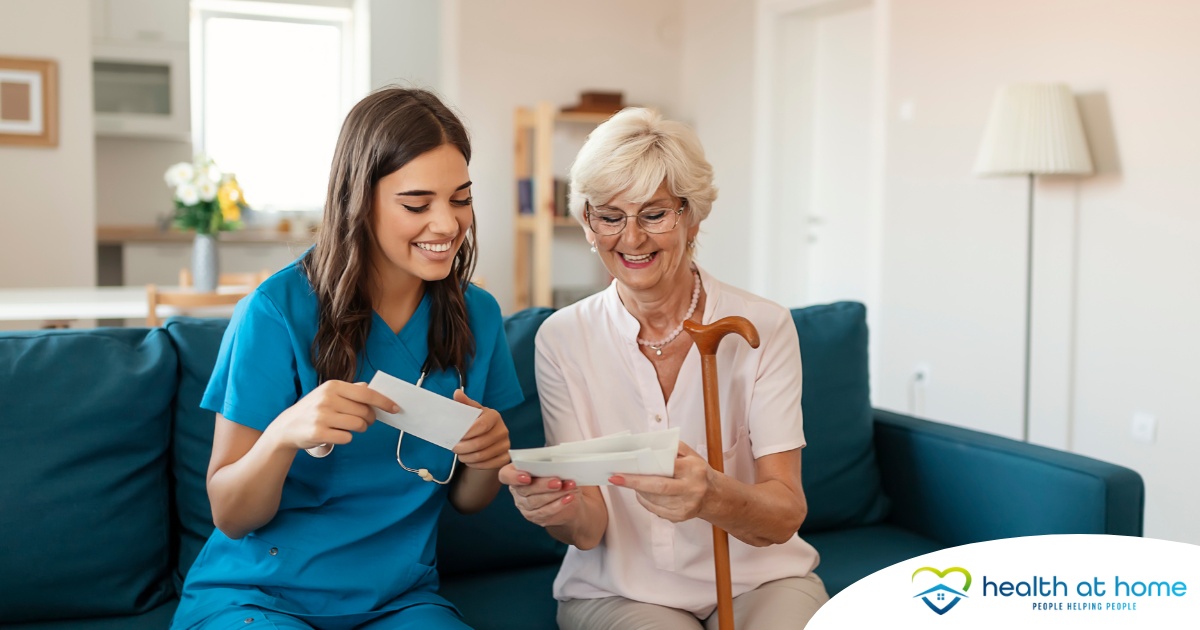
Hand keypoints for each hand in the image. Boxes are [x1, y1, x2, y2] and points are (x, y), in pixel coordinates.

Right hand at [269, 381, 395, 450]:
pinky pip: (347, 438)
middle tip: (364, 421)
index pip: (366, 394)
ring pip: (358, 425)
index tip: (395, 408)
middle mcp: (327, 399)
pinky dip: (346, 438)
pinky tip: (336, 434)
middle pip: (364, 412)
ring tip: (349, 427)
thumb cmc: (314, 409)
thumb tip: (372, 388)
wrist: (287, 427)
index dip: (384, 402)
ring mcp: (322, 416)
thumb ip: (351, 390)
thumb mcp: (329, 394)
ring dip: (359, 429)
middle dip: (369, 419)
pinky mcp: (319, 433)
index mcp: (333, 386)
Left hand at [452, 390, 509, 468]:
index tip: (456, 436)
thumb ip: (464, 403)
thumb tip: (457, 393)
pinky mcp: (505, 457)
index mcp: (494, 416)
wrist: (488, 437)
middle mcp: (503, 430)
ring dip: (466, 457)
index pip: (482, 425)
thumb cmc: (477, 422)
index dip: (468, 432)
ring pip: (482, 456)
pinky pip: (488, 465)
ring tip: (460, 454)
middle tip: (454, 447)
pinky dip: (475, 464)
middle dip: (463, 447)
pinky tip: (468, 460)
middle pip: (481, 443)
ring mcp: (506, 445)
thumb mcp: (471, 412)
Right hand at [499, 464, 580, 527]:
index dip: (514, 477)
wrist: (564, 492)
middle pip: (524, 490)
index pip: (505, 475)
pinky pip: (545, 512)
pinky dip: (558, 505)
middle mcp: (516, 490)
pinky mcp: (534, 516)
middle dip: (543, 486)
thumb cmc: (554, 472)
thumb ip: (549, 462)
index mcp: (515, 472)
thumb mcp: (550, 464)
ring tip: (569, 487)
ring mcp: (523, 505)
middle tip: (558, 482)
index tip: (527, 477)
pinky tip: (569, 498)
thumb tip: (557, 462)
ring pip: (535, 502)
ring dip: (554, 495)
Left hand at [610, 442, 711, 522]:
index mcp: (694, 469)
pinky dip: (644, 500)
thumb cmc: (698, 472)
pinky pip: (655, 509)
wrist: (714, 496)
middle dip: (634, 483)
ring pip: (654, 500)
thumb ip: (673, 447)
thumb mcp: (692, 455)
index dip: (644, 469)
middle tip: (615, 478)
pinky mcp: (680, 517)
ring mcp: (686, 506)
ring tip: (627, 482)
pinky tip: (640, 492)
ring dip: (638, 491)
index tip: (624, 468)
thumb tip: (647, 445)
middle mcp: (691, 489)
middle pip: (659, 488)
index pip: (667, 467)